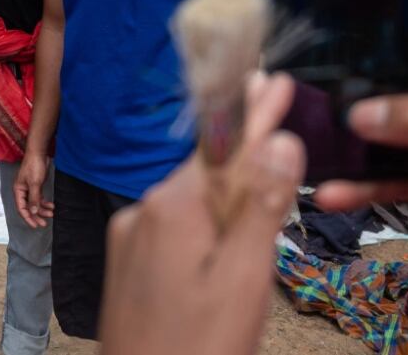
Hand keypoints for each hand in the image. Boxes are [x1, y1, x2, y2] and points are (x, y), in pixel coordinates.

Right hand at [14, 153, 53, 228]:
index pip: (21, 209)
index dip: (28, 218)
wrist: (39, 153)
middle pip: (28, 208)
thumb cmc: (34, 166)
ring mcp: (29, 189)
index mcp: (18, 191)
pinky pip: (39, 198)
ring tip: (51, 213)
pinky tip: (51, 206)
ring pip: (35, 204)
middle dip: (36, 216)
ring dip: (42, 209)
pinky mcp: (36, 186)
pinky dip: (45, 203)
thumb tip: (32, 212)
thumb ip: (34, 198)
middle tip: (44, 223)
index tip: (36, 225)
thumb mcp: (35, 183)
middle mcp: (23, 192)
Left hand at [99, 73, 304, 354]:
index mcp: (171, 208)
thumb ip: (260, 209)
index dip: (255, 114)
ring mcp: (129, 238)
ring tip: (265, 167)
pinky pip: (175, 227)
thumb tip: (280, 142)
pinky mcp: (127, 264)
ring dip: (229, 189)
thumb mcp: (242, 280)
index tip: (274, 78)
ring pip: (192, 201)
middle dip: (246, 146)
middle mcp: (142, 212)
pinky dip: (207, 220)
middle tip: (275, 102)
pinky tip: (228, 227)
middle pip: (207, 170)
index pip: (223, 146)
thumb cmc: (198, 347)